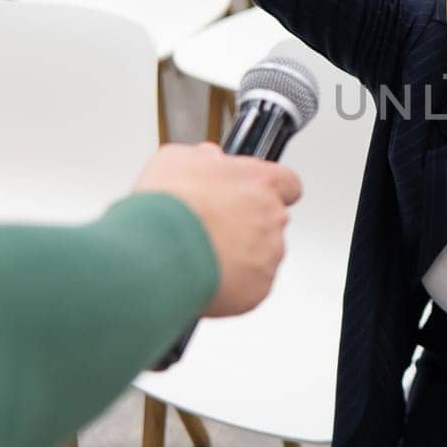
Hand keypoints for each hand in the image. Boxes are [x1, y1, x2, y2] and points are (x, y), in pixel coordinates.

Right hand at [133, 143, 300, 317]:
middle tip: (212, 229)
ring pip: (261, 255)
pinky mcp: (259, 288)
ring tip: (202, 255)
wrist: (158, 252)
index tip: (253, 197)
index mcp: (260, 181)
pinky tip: (205, 275)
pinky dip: (232, 284)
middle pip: (270, 221)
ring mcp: (268, 254)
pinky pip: (251, 286)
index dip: (269, 191)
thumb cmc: (169, 206)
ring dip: (239, 256)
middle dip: (246, 226)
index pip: (288, 183)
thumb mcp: (176, 160)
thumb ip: (202, 158)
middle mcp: (272, 217)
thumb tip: (208, 158)